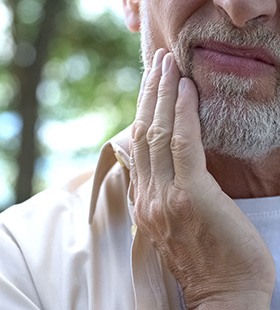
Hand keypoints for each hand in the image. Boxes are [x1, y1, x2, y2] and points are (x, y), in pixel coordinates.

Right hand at [130, 49, 274, 308]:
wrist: (223, 296)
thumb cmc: (205, 258)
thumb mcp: (173, 223)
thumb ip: (162, 192)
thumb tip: (162, 165)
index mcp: (143, 201)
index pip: (138, 146)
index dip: (143, 111)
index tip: (150, 86)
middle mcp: (147, 195)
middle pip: (143, 132)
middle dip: (149, 93)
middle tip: (156, 62)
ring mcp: (165, 195)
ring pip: (158, 133)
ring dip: (163, 95)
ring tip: (168, 65)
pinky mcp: (190, 195)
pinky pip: (183, 145)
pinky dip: (183, 114)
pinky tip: (186, 90)